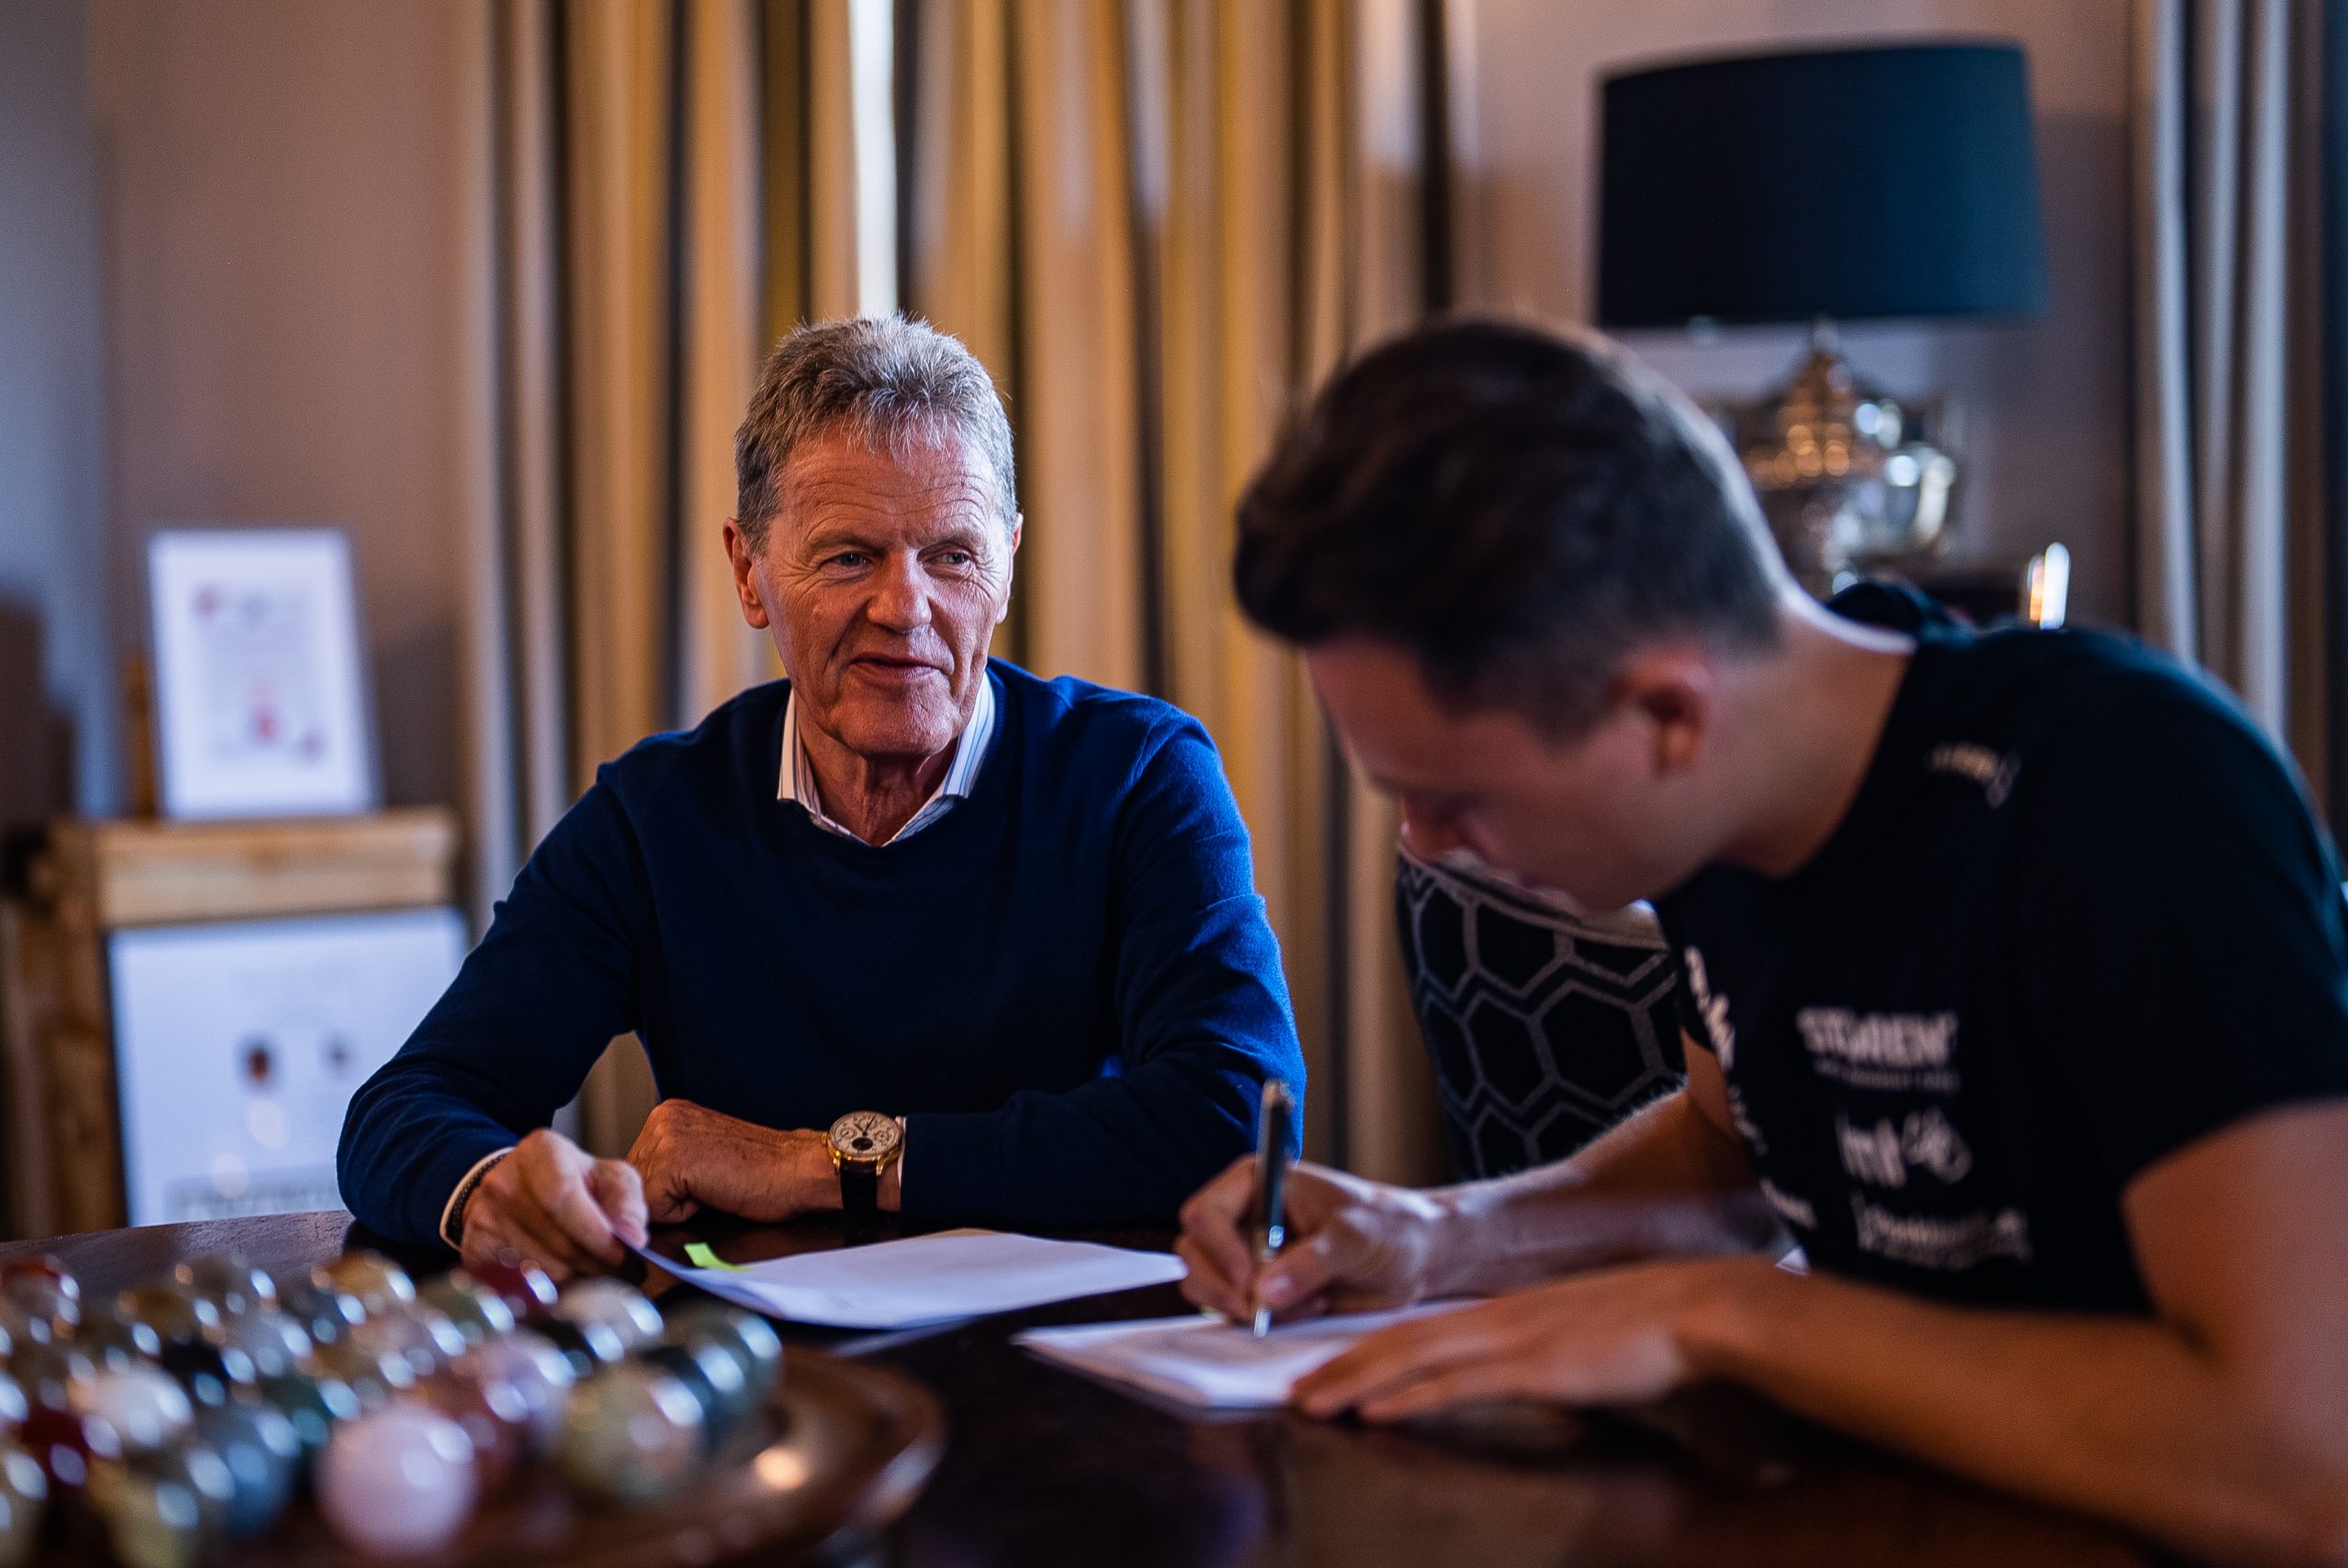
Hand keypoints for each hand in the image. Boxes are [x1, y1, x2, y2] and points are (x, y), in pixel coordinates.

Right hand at [458, 1127, 646, 1282]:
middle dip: (594, 1263)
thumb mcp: (609, 1178)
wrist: (519, 1188)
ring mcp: (483, 1217)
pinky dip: (546, 1290)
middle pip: (555, 1240)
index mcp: (540, 1151)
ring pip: (539, 1269)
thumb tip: (634, 1238)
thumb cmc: (574, 1182)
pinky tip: (563, 1280)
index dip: (595, 1233)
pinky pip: (517, 1285)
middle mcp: (504, 1181)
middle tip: (619, 1273)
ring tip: (593, 1272)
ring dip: (574, 1279)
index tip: (622, 1256)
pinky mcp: (474, 1249)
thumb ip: (628, 1203)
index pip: (563, 1197)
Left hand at [627, 1099, 871, 1223]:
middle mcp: (663, 1117)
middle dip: (667, 1200)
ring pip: (642, 1199)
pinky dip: (684, 1214)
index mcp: (669, 1115)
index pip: (637, 1172)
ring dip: (675, 1207)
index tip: (706, 1185)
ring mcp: (666, 1134)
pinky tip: (715, 1194)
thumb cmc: (764, 1175)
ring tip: (715, 1189)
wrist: (800, 1170)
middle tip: (713, 1188)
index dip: (667, 1194)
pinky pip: (655, 1210)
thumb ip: (669, 1171)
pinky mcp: (673, 1159)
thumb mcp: (704, 1163)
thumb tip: (634, 1205)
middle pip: (634, 1185)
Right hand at [1176, 1156, 1452, 1322]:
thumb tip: (1263, 1289)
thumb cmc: (1389, 1227)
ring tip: (1305, 1302)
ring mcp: (1246, 1254)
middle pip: (1194, 1252)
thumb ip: (1311, 1261)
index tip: (1247, 1277)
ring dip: (1245, 1306)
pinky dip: (1263, 1319)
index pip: (1205, 1212)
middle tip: (1261, 1308)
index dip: (1218, 1247)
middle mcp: (1243, 1216)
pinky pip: (1233, 1310)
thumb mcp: (1354, 1237)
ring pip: (1205, 1285)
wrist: (1414, 1257)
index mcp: (1257, 1182)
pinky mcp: (1258, 1289)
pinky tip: (1309, 1308)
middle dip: (1223, 1286)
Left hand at [1291, 1256, 1769, 1421]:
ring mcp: (1513, 1340)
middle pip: (1400, 1340)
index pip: (1421, 1329)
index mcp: (1507, 1313)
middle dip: (1342, 1366)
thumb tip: (1526, 1373)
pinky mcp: (1535, 1367)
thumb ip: (1545, 1353)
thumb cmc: (1652, 1329)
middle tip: (1294, 1389)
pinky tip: (1376, 1411)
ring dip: (1357, 1382)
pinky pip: (1458, 1385)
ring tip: (1312, 1401)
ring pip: (1415, 1359)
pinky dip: (1410, 1398)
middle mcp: (1498, 1319)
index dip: (1369, 1349)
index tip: (1330, 1369)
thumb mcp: (1582, 1338)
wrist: (1698, 1308)